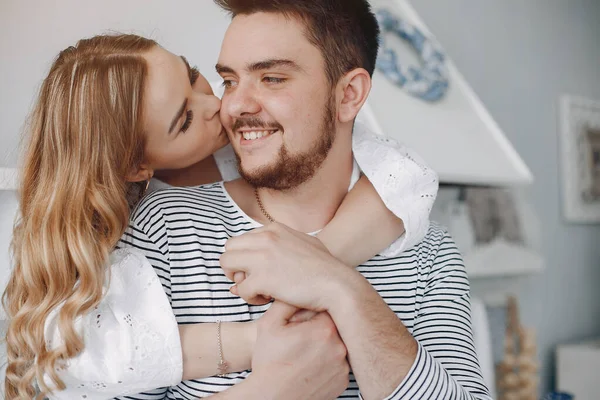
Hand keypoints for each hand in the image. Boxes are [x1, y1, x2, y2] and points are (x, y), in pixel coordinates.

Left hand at [220, 222, 350, 310]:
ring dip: (239, 282)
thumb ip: (280, 247)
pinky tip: (268, 300)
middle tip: (252, 282)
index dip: (246, 259)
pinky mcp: (262, 278)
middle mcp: (265, 238)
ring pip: (226, 266)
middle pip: (228, 250)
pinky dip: (251, 298)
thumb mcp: (304, 245)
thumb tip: (258, 262)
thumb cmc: (324, 270)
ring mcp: (262, 257)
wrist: (337, 285)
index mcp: (274, 229)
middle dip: (235, 268)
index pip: (242, 240)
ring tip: (259, 291)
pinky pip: (240, 290)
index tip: (260, 271)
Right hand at [250, 301, 349, 399]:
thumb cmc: (268, 361)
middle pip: (334, 326)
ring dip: (325, 346)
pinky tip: (311, 366)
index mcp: (325, 329)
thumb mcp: (269, 324)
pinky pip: (339, 364)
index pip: (325, 309)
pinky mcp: (343, 382)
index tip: (301, 321)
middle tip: (301, 338)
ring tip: (304, 354)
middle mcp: (340, 347)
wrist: (271, 398)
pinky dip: (328, 363)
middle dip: (319, 328)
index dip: (311, 313)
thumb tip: (299, 288)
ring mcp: (344, 367)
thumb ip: (286, 301)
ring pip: (338, 345)